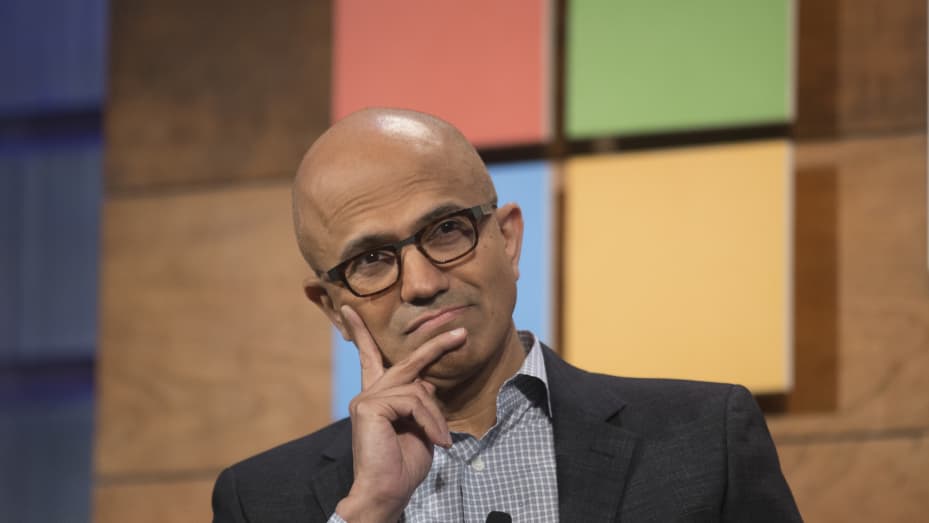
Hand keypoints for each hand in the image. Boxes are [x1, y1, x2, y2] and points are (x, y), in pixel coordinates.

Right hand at [334, 305, 465, 522]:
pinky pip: (413, 401)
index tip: (350, 309)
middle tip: (460, 334)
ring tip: (441, 440)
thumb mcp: (419, 428)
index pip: (370, 358)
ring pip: (417, 388)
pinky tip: (435, 439)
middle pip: (405, 362)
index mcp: (376, 398)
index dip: (362, 333)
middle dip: (435, 347)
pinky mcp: (370, 406)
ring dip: (435, 416)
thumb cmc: (402, 467)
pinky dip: (430, 421)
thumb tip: (427, 383)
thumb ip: (419, 403)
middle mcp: (368, 394)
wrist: (385, 493)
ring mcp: (366, 398)